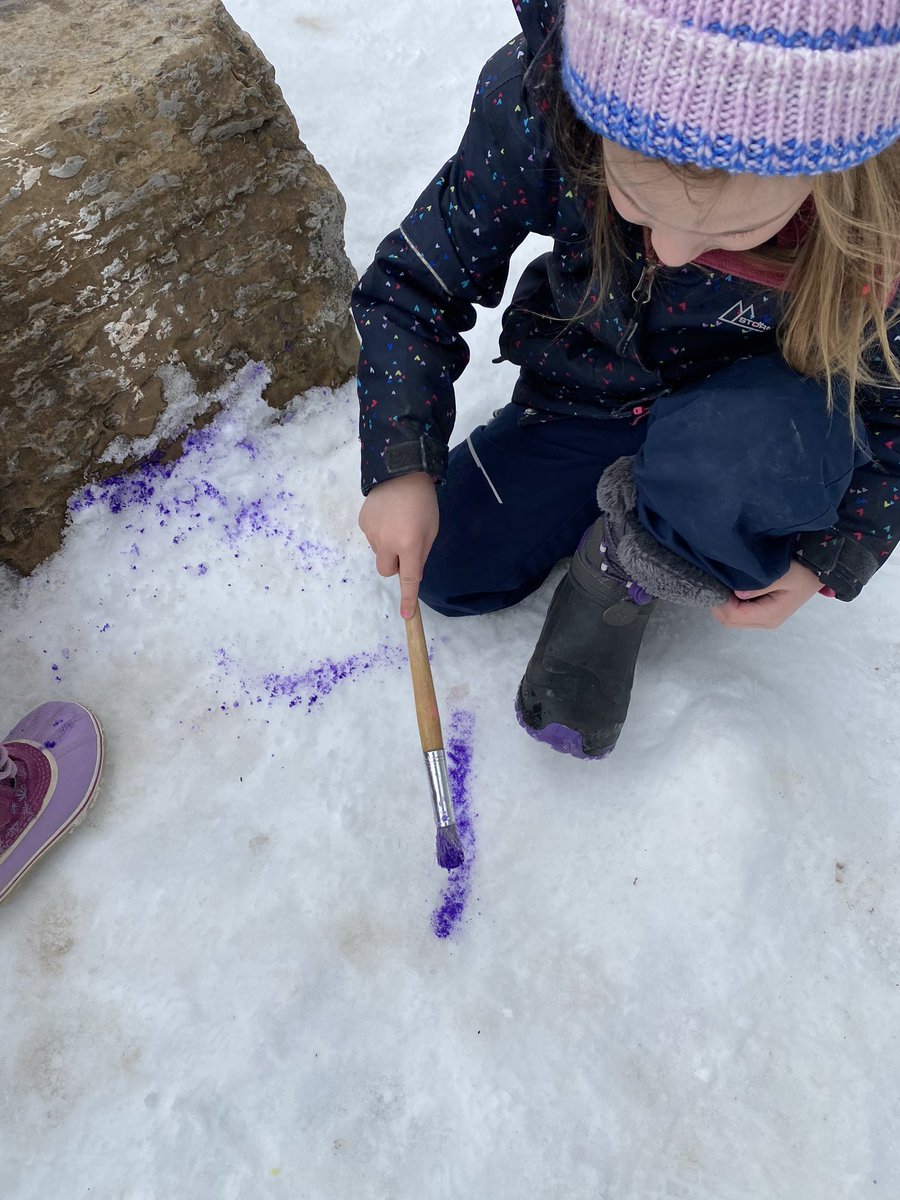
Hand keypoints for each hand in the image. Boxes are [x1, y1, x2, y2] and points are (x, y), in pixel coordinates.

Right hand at [358, 473, 438, 617]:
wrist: (400, 471)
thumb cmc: (423, 502)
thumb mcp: (431, 529)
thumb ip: (421, 554)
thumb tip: (411, 574)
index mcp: (409, 544)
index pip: (408, 579)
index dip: (407, 598)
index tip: (406, 616)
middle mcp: (387, 542)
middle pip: (387, 571)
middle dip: (396, 565)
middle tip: (406, 546)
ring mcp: (372, 533)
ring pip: (379, 553)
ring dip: (388, 546)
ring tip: (397, 522)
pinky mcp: (362, 524)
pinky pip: (372, 538)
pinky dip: (380, 533)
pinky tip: (387, 516)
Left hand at [711, 560, 823, 629]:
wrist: (819, 570)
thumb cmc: (803, 571)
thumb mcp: (784, 575)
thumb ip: (759, 586)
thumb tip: (737, 593)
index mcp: (770, 615)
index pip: (734, 615)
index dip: (721, 600)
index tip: (718, 581)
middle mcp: (765, 622)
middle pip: (729, 620)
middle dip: (718, 603)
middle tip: (715, 581)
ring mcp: (763, 619)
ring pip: (731, 619)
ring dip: (723, 604)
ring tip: (722, 583)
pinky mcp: (763, 614)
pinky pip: (739, 614)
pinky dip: (730, 603)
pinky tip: (730, 588)